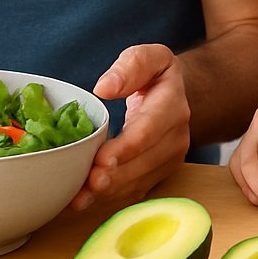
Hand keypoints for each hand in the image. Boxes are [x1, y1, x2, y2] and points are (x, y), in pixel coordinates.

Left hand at [71, 44, 190, 210]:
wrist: (177, 95)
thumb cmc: (155, 74)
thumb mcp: (147, 57)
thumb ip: (129, 67)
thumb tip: (104, 88)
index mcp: (172, 106)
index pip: (148, 132)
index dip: (125, 149)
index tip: (100, 160)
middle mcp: (175, 138)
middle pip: (142, 163)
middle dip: (114, 177)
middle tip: (86, 185)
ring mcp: (169, 160)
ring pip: (138, 182)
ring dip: (109, 193)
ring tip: (80, 198)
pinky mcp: (158, 174)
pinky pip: (134, 190)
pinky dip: (110, 198)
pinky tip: (84, 201)